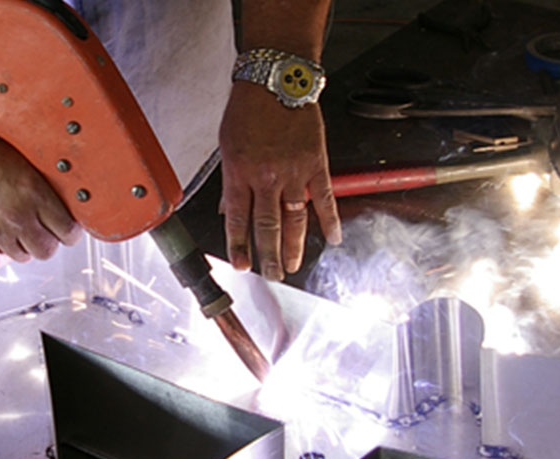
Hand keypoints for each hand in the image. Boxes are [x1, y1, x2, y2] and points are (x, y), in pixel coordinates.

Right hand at [0, 121, 81, 267]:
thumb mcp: (22, 156)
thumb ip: (43, 181)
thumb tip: (65, 198)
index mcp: (33, 191)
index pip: (69, 231)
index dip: (70, 230)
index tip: (66, 224)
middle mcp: (16, 214)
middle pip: (48, 250)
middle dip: (50, 240)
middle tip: (45, 227)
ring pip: (24, 257)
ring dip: (26, 245)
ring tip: (21, 228)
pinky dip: (1, 252)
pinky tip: (1, 236)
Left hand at [219, 82, 341, 279]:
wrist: (277, 81)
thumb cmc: (250, 108)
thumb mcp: (227, 145)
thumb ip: (230, 180)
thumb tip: (227, 209)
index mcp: (240, 172)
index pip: (238, 219)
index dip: (240, 246)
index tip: (242, 265)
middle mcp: (266, 177)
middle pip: (267, 226)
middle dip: (268, 255)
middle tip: (271, 275)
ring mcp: (293, 172)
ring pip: (294, 220)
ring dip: (293, 248)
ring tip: (291, 266)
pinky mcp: (316, 164)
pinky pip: (324, 198)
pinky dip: (330, 221)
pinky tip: (332, 238)